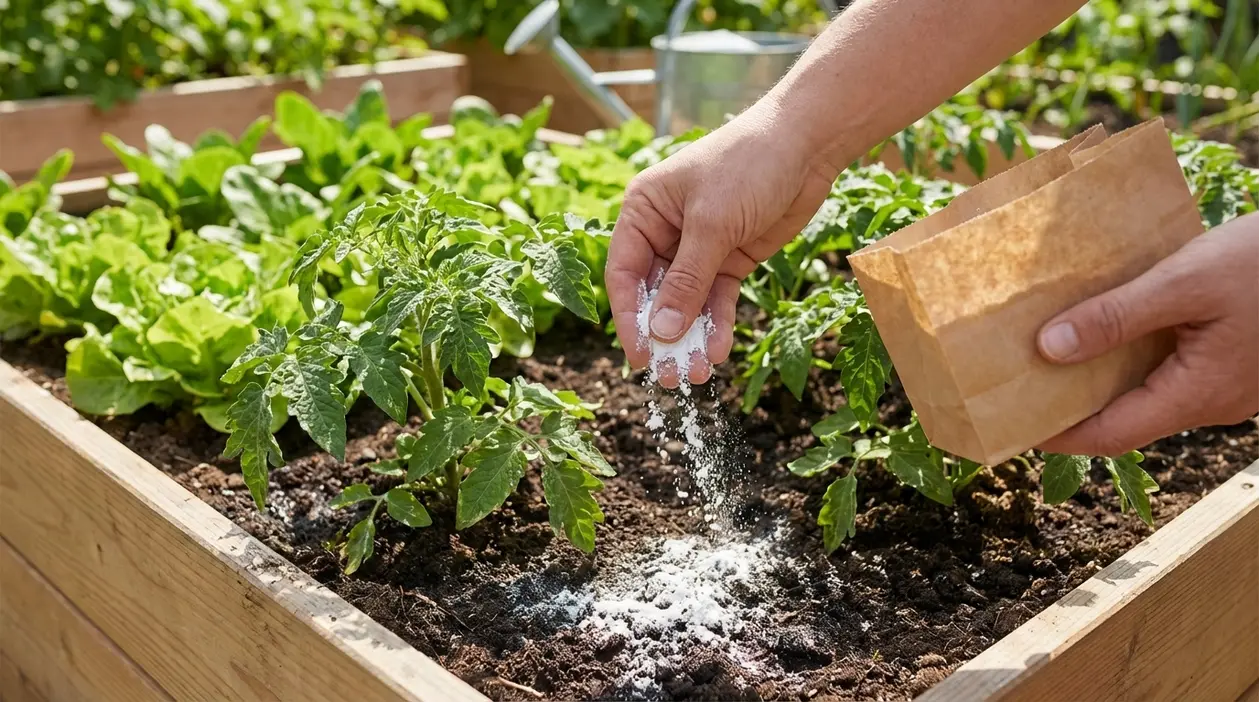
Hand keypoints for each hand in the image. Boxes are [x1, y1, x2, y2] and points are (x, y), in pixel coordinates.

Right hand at [605, 104, 835, 386]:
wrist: (806, 144)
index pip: (624, 274)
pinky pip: (717, 298)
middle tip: (671, 376)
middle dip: (663, 335)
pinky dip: (717, 324)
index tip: (640, 356)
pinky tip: (719, 350)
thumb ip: (687, 280)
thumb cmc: (748, 165)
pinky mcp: (730, 257)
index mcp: (643, 211)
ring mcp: (698, 247)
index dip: (630, 318)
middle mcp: (664, 231)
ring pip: (686, 303)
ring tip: (697, 373)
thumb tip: (662, 331)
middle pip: (654, 294)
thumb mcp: (712, 224)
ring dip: (691, 337)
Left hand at [1036, 213, 1258, 455]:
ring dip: (1101, 374)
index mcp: (1199, 394)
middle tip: (1018, 380)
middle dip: (1072, 401)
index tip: (1011, 424)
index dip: (1058, 434)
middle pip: (1126, 416)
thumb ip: (1117, 316)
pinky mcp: (1235, 361)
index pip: (1111, 436)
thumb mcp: (1186, 281)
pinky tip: (1106, 324)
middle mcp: (1213, 401)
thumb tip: (1049, 348)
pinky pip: (1173, 368)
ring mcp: (1227, 385)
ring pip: (1150, 390)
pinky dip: (1134, 354)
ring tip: (1048, 348)